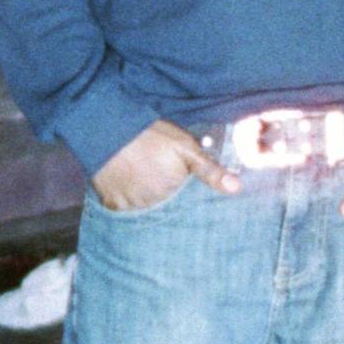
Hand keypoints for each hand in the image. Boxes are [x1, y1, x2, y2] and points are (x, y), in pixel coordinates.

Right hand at [90, 120, 240, 215]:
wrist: (107, 128)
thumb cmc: (150, 135)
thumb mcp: (184, 147)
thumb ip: (209, 169)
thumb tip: (236, 188)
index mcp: (172, 194)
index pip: (187, 211)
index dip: (189, 207)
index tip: (187, 202)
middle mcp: (152, 206)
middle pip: (165, 215)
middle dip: (168, 210)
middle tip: (161, 190)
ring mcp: (130, 208)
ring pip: (145, 215)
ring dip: (148, 208)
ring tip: (145, 189)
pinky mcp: (112, 206)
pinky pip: (124, 214)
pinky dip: (128, 206)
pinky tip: (130, 191)